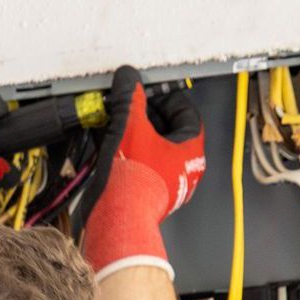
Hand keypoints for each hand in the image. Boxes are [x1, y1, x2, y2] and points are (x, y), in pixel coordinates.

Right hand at [76, 68, 205, 277]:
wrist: (119, 220)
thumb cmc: (135, 182)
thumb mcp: (130, 125)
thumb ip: (129, 97)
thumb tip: (128, 79)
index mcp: (191, 150)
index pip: (186, 111)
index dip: (166, 95)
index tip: (149, 89)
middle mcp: (182, 168)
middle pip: (167, 129)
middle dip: (146, 113)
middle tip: (129, 103)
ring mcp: (165, 182)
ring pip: (152, 146)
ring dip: (133, 131)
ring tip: (115, 119)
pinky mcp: (146, 193)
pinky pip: (140, 162)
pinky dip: (126, 148)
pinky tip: (108, 140)